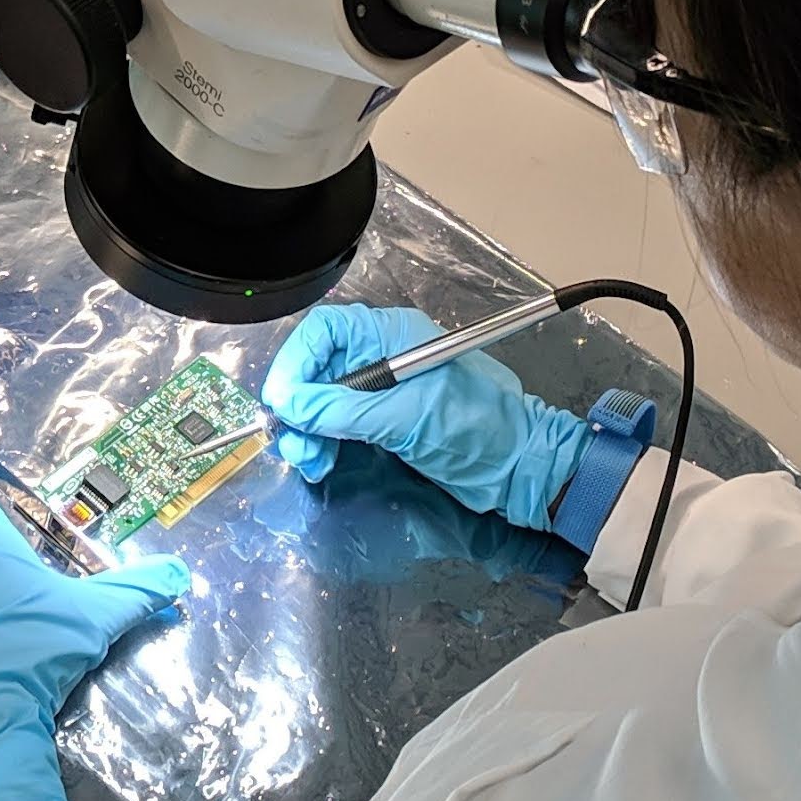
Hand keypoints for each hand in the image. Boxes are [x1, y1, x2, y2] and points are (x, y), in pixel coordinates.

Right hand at [262, 304, 590, 532]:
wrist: (518, 467)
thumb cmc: (476, 429)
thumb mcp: (404, 417)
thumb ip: (342, 410)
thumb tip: (290, 405)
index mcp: (391, 336)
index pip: (325, 332)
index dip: (296, 363)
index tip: (281, 400)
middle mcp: (383, 356)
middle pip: (318, 368)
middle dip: (299, 405)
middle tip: (292, 442)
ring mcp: (385, 390)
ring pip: (325, 401)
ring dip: (308, 430)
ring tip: (308, 460)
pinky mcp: (387, 421)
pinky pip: (340, 423)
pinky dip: (325, 441)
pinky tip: (321, 461)